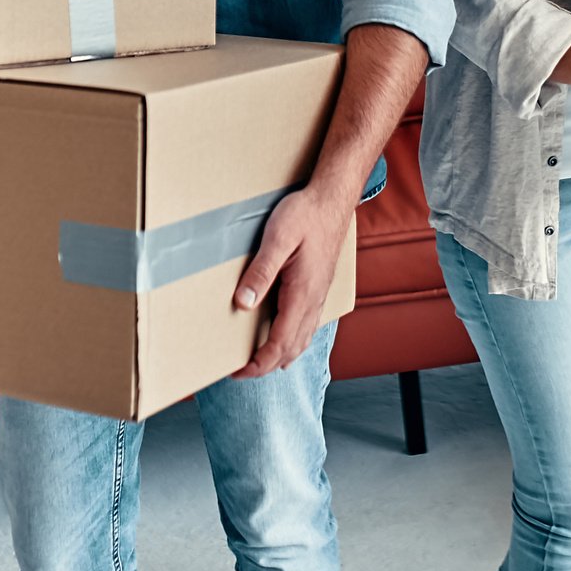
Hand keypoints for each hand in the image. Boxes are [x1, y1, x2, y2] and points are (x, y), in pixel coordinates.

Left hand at [229, 184, 351, 378]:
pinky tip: (283, 337)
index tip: (237, 372)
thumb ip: (261, 273)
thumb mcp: (277, 239)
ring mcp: (319, 296)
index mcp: (302, 294)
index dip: (257, 364)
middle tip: (240, 370)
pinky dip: (292, 341)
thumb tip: (243, 304)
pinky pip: (307, 326)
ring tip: (258, 360)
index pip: (279, 344)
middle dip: (266, 366)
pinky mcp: (319, 288)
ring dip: (280, 356)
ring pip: (302, 340)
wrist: (333, 199)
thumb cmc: (305, 215)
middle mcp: (314, 301)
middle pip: (291, 349)